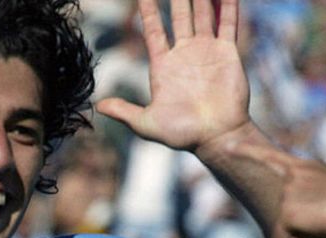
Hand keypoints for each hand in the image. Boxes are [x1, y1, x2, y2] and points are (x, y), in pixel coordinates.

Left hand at [96, 0, 248, 150]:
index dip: (148, 11)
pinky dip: (227, 5)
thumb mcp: (146, 123)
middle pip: (178, 16)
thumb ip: (124, 112)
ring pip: (202, 14)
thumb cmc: (182, 134)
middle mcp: (184, 54)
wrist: (217, 137)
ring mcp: (206, 51)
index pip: (154, 30)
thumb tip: (98, 107)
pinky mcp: (227, 52)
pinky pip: (227, 22)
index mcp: (163, 65)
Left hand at [231, 142, 325, 237]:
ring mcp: (288, 192)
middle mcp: (292, 176)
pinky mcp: (287, 211)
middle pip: (283, 212)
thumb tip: (299, 215)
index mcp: (304, 167)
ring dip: (305, 232)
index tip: (227, 146)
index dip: (246, 153)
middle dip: (301, 223)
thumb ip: (310, 196)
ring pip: (285, 226)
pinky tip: (320, 230)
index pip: (269, 157)